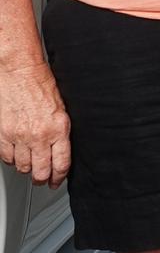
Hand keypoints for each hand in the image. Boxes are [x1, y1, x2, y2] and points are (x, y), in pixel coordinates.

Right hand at [0, 61, 70, 187]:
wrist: (19, 71)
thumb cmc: (41, 83)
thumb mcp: (61, 108)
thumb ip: (60, 131)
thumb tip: (59, 151)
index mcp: (59, 128)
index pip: (61, 164)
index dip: (58, 177)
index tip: (56, 181)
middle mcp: (40, 135)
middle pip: (40, 171)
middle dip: (41, 179)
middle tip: (42, 179)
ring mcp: (20, 136)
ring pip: (22, 167)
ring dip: (26, 168)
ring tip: (29, 163)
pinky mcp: (4, 134)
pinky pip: (6, 157)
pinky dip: (11, 159)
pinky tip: (15, 153)